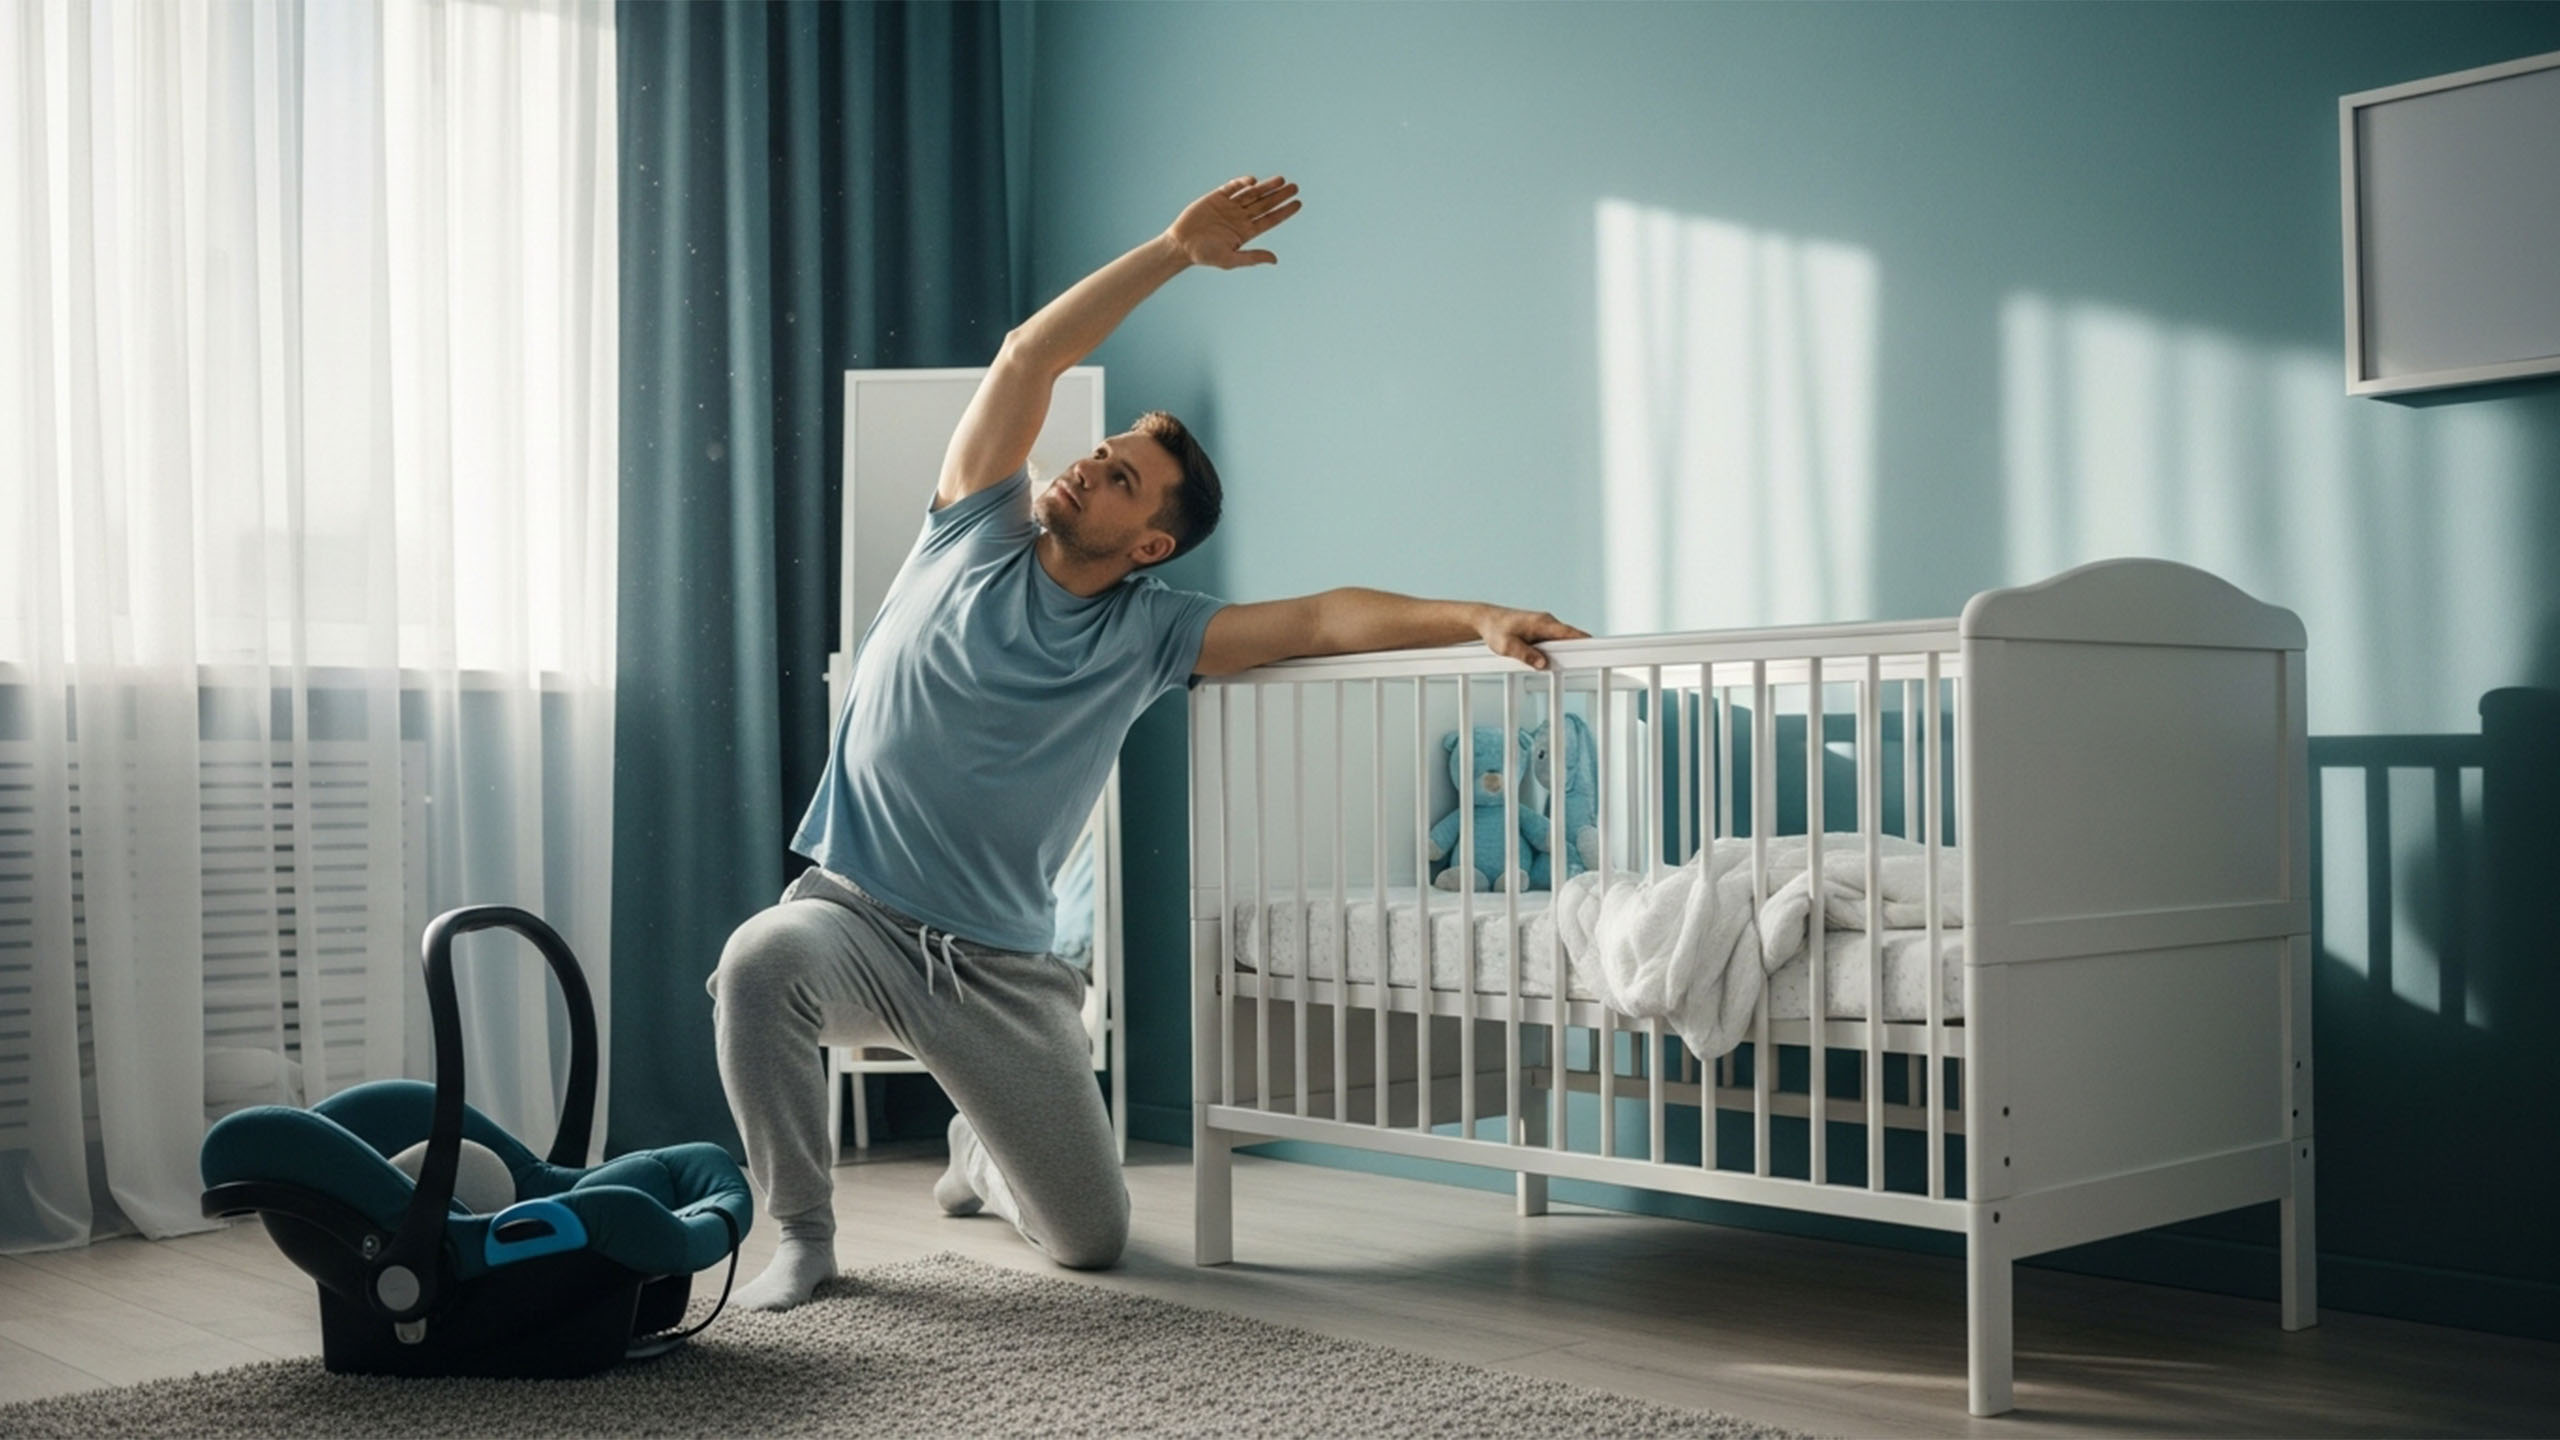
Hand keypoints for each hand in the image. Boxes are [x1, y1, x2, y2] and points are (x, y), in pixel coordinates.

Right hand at [1166, 175, 1302, 269]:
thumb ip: (1252, 257)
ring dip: (1266, 187)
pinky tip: (1253, 181)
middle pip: (1265, 204)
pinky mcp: (1216, 197)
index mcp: (1246, 232)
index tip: (1298, 204)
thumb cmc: (1205, 256)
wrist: (1181, 245)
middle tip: (1295, 187)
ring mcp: (1229, 206)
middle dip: (1279, 195)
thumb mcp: (1230, 260)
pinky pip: (1233, 187)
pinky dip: (1242, 183)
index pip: (1270, 219)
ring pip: (1252, 194)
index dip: (1284, 212)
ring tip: (1281, 180)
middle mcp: (1240, 217)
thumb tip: (1275, 259)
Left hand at [1478, 607, 1589, 670]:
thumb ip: (1526, 655)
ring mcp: (1545, 626)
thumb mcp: (1507, 646)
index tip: (1598, 648)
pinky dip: (1557, 651)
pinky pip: (1554, 642)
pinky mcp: (1540, 631)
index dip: (1585, 640)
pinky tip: (1552, 661)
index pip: (1570, 632)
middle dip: (1578, 650)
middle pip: (1570, 637)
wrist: (1485, 620)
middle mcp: (1547, 622)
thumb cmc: (1495, 629)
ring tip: (1569, 665)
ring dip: (1566, 652)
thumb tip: (1543, 664)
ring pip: (1562, 641)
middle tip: (1585, 664)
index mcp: (1542, 623)